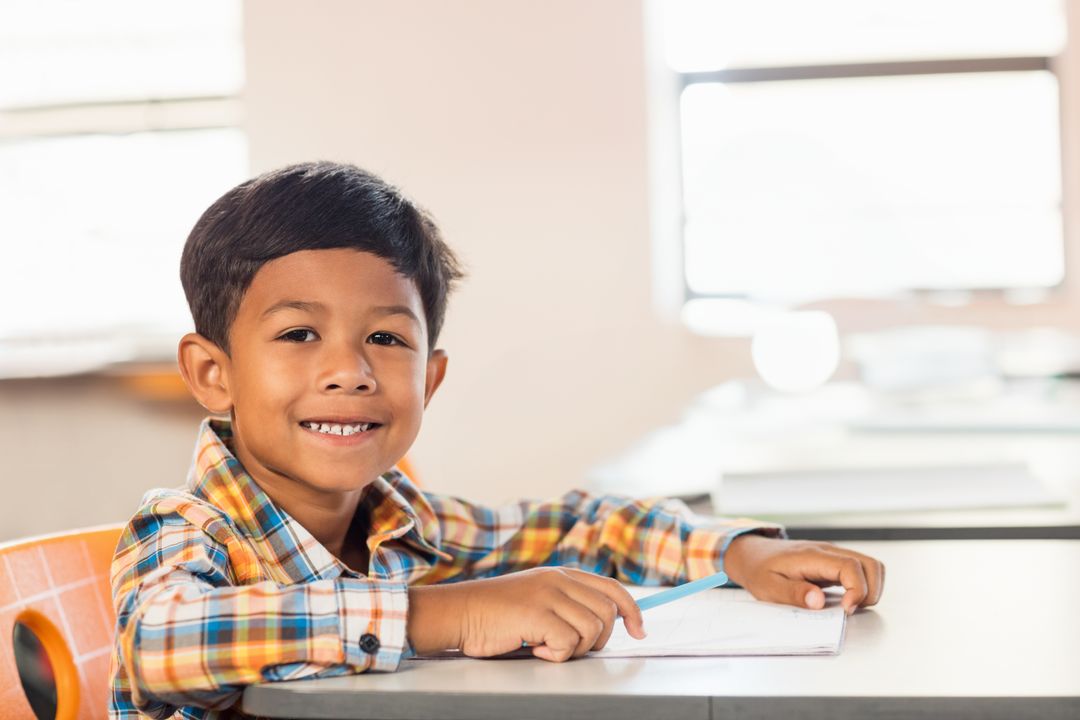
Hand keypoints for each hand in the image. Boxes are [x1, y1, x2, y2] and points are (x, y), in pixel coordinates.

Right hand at [408, 567, 645, 661]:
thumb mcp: (538, 599)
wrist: (460, 613)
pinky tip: (533, 649)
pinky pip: (569, 643)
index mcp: (563, 575)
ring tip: (546, 647)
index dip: (632, 611)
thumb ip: (567, 604)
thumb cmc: (497, 614)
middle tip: (569, 649)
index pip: (613, 588)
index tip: (639, 632)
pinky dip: (554, 656)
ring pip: (593, 630)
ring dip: (574, 649)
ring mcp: (549, 595)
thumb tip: (605, 627)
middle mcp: (559, 580)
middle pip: (608, 612)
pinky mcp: (538, 614)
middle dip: (598, 640)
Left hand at [722, 535, 884, 614]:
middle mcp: (828, 552)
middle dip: (871, 591)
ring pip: (870, 566)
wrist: (752, 554)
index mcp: (812, 556)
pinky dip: (863, 586)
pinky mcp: (834, 563)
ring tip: (851, 606)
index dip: (857, 590)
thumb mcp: (768, 587)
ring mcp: (833, 555)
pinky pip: (860, 571)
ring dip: (870, 589)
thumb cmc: (759, 570)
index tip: (846, 610)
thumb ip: (794, 594)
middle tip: (851, 610)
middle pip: (870, 565)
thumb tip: (819, 602)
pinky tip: (847, 600)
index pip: (851, 567)